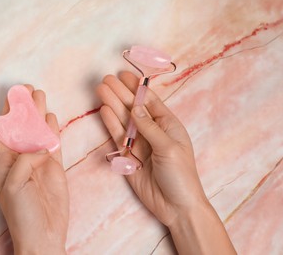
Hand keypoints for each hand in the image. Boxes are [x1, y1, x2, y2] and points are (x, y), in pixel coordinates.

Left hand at [0, 85, 68, 254]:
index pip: (7, 130)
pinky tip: (52, 118)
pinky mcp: (54, 167)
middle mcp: (21, 158)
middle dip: (26, 108)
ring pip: (39, 132)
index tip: (14, 93)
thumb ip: (25, 160)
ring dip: (40, 115)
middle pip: (24, 127)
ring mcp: (39, 162)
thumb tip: (41, 144)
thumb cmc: (21, 213)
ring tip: (41, 96)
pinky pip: (53, 144)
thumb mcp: (14, 184)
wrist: (43, 234)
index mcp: (4, 161)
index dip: (10, 111)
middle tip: (29, 89)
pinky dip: (53, 131)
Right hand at [97, 72, 235, 253]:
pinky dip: (111, 124)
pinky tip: (104, 110)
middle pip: (133, 108)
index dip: (137, 88)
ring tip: (101, 90)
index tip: (124, 75)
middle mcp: (152, 131)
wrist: (176, 206)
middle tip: (106, 79)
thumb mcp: (168, 147)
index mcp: (168, 125)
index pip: (150, 102)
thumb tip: (134, 107)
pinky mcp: (128, 157)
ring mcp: (139, 143)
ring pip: (123, 120)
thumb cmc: (181, 175)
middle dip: (120, 93)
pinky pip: (118, 137)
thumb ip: (149, 127)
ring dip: (112, 105)